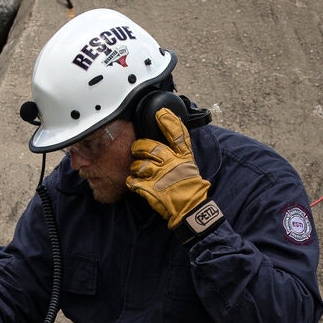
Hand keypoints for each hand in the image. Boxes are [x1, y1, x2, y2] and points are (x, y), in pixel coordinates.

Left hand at [126, 107, 219, 235]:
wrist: (190, 209)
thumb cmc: (189, 187)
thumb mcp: (189, 165)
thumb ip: (179, 153)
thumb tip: (171, 137)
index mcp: (184, 157)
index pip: (178, 135)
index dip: (169, 122)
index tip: (160, 112)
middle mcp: (172, 164)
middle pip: (151, 147)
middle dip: (140, 147)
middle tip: (137, 149)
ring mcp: (161, 177)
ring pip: (139, 164)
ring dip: (135, 168)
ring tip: (138, 172)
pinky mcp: (151, 190)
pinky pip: (134, 181)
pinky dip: (132, 182)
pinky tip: (135, 183)